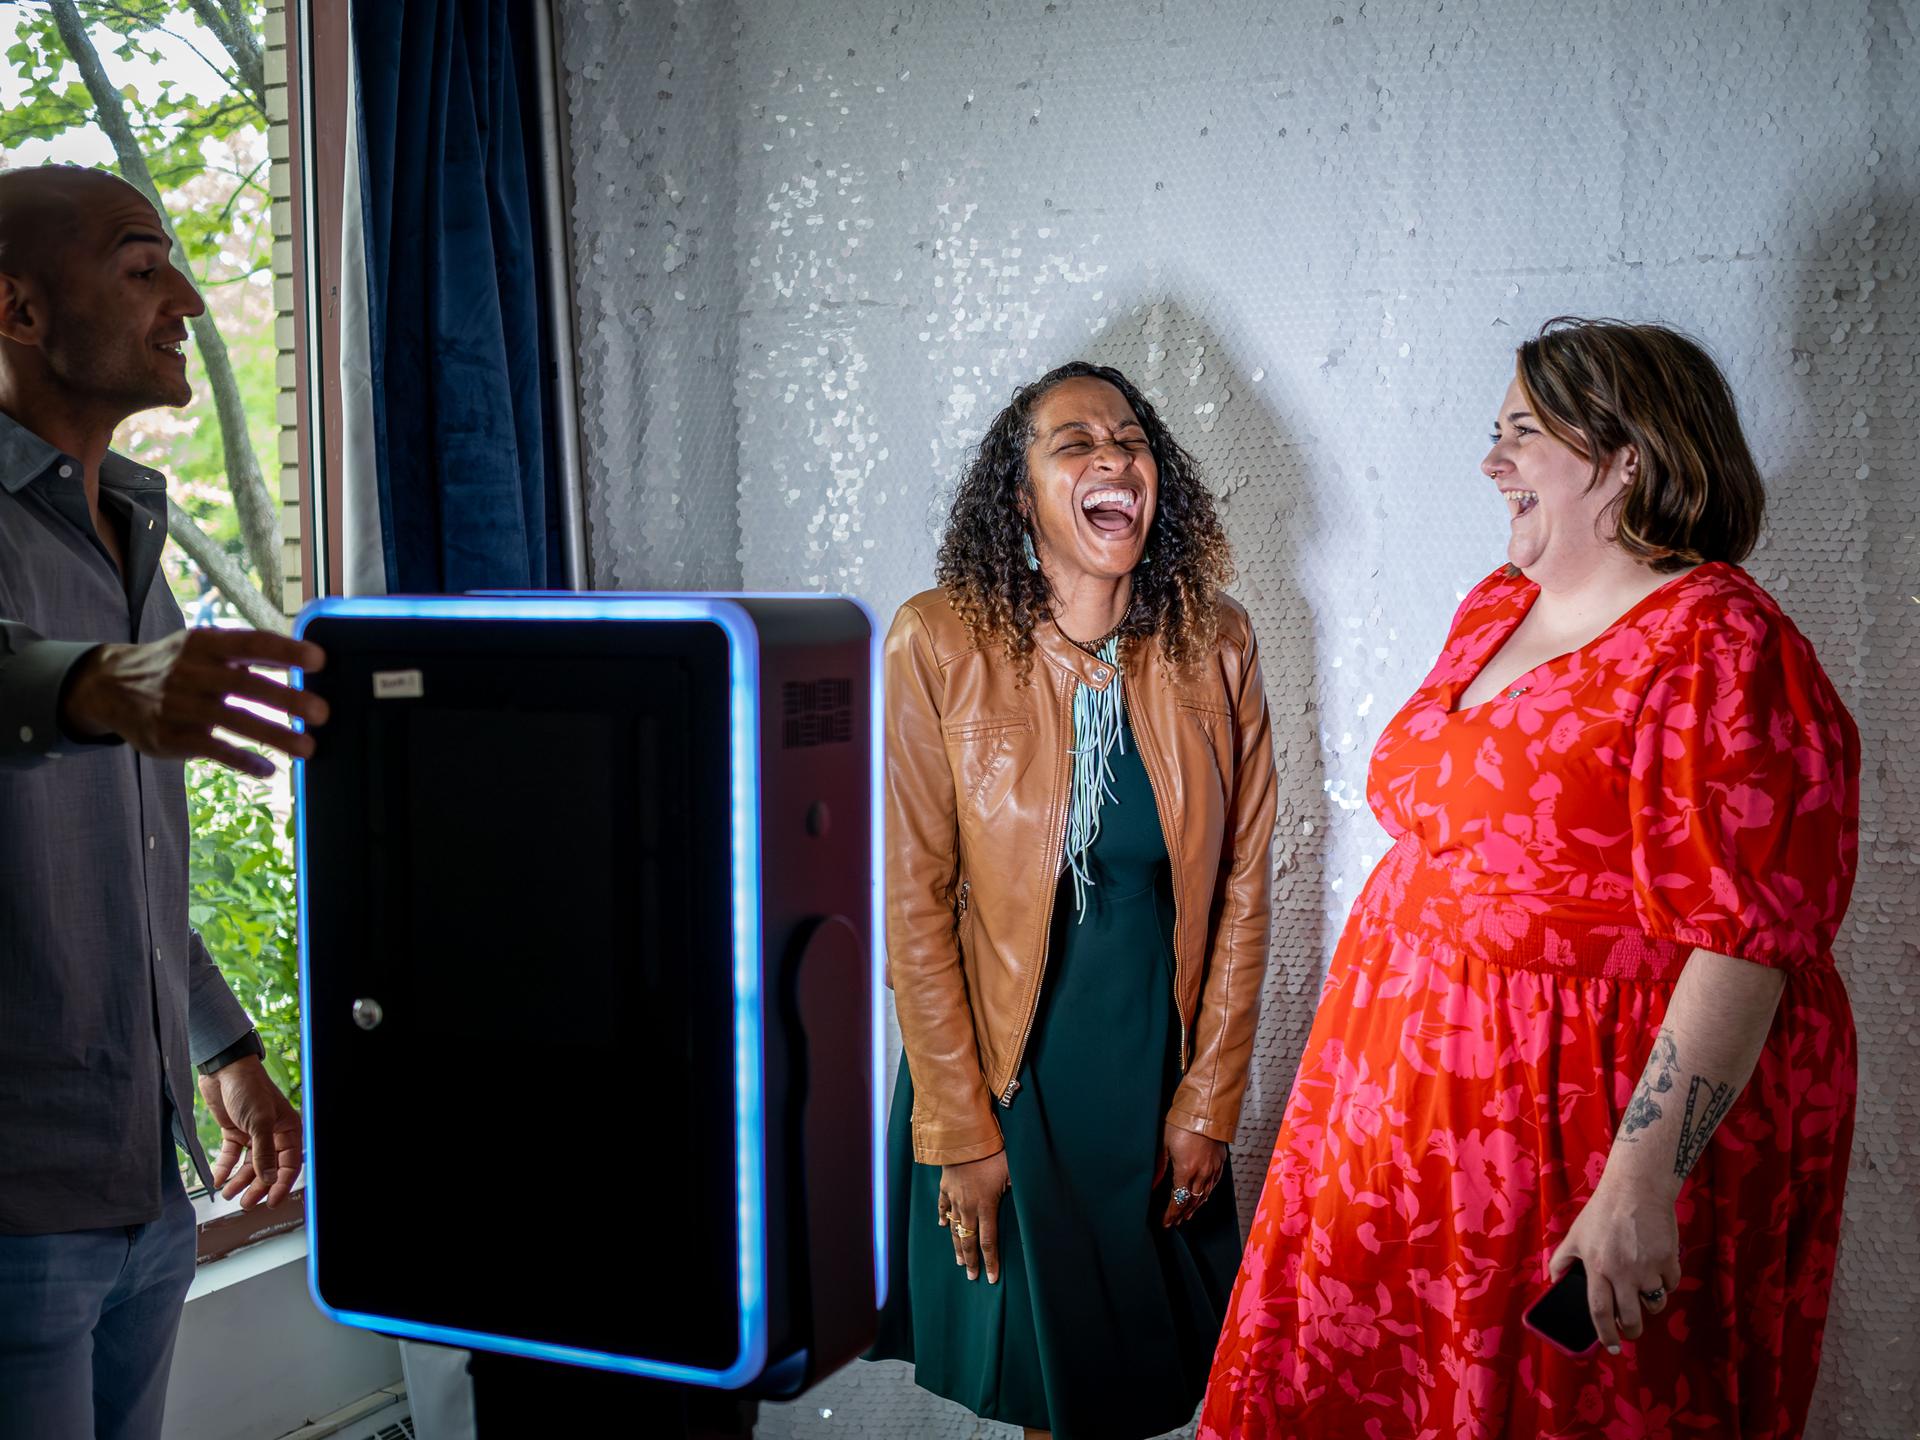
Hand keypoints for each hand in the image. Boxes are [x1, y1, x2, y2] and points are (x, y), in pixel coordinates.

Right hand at [62, 628, 327, 777]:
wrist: (108, 688)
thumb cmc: (175, 665)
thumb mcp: (201, 646)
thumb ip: (246, 652)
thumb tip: (303, 657)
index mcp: (205, 644)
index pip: (251, 642)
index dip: (285, 650)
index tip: (319, 660)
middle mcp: (192, 672)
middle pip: (246, 685)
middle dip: (287, 699)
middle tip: (323, 712)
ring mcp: (179, 706)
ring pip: (234, 721)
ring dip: (274, 736)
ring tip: (309, 748)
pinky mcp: (171, 737)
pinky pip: (214, 750)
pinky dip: (243, 761)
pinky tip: (269, 770)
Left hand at [197, 1056, 303, 1207]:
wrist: (224, 1069)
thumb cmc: (249, 1088)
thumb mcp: (259, 1122)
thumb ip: (263, 1153)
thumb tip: (267, 1179)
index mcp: (287, 1129)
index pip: (289, 1164)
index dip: (281, 1184)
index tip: (271, 1202)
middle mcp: (272, 1134)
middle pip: (267, 1168)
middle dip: (257, 1186)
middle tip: (245, 1202)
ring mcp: (252, 1133)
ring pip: (248, 1165)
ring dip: (239, 1180)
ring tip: (228, 1193)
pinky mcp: (234, 1131)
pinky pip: (230, 1155)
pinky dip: (224, 1168)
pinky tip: (217, 1179)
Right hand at [937, 1151, 1009, 1282]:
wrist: (963, 1138)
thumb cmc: (992, 1154)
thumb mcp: (1012, 1171)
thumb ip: (1019, 1188)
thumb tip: (1033, 1197)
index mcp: (986, 1206)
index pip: (988, 1242)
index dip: (990, 1261)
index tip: (991, 1278)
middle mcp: (968, 1207)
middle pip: (969, 1241)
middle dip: (972, 1261)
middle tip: (972, 1277)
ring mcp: (954, 1198)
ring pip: (955, 1229)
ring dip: (958, 1246)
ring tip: (960, 1261)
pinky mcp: (945, 1187)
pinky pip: (943, 1207)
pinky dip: (944, 1218)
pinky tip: (944, 1226)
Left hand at [1156, 1122, 1225, 1226]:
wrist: (1205, 1110)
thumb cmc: (1182, 1123)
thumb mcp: (1165, 1145)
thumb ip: (1160, 1167)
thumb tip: (1154, 1184)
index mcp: (1186, 1170)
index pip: (1178, 1200)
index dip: (1171, 1214)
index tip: (1166, 1222)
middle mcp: (1201, 1173)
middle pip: (1191, 1201)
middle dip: (1181, 1213)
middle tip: (1174, 1222)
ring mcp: (1212, 1169)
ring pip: (1204, 1195)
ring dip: (1194, 1207)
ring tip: (1186, 1215)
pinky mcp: (1220, 1163)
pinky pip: (1213, 1185)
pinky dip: (1206, 1195)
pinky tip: (1202, 1197)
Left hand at [1549, 1174, 1681, 1352]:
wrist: (1636, 1188)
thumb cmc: (1602, 1211)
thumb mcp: (1575, 1234)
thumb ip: (1562, 1260)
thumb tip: (1554, 1282)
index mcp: (1597, 1267)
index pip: (1600, 1312)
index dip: (1606, 1335)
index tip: (1612, 1347)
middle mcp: (1623, 1271)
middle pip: (1632, 1317)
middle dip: (1632, 1330)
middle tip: (1631, 1330)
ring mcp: (1648, 1267)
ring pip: (1654, 1304)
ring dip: (1650, 1305)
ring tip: (1642, 1293)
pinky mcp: (1669, 1259)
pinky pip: (1671, 1285)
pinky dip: (1665, 1284)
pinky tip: (1656, 1271)